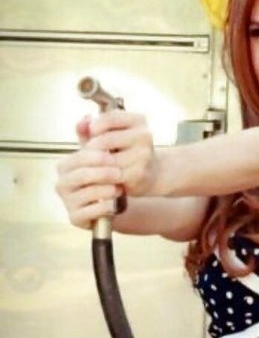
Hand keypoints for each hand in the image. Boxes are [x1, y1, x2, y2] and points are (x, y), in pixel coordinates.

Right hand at [56, 114, 124, 228]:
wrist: (114, 201)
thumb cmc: (106, 175)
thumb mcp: (101, 154)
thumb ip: (93, 137)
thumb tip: (87, 118)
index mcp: (65, 166)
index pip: (79, 158)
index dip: (97, 156)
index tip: (113, 155)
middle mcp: (61, 184)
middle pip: (81, 175)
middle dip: (102, 173)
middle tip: (119, 172)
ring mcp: (67, 202)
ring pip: (86, 194)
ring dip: (105, 190)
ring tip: (119, 188)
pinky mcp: (75, 219)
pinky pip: (89, 212)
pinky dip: (104, 207)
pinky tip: (114, 203)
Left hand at [85, 110, 154, 196]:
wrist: (149, 173)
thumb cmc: (124, 150)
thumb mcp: (109, 134)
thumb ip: (91, 128)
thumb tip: (82, 122)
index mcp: (138, 120)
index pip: (111, 117)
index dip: (95, 125)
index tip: (91, 134)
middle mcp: (144, 135)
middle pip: (107, 139)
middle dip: (92, 148)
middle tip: (86, 155)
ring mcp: (143, 154)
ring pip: (109, 158)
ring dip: (96, 164)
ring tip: (93, 165)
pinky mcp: (139, 172)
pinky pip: (113, 173)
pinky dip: (103, 175)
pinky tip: (101, 175)